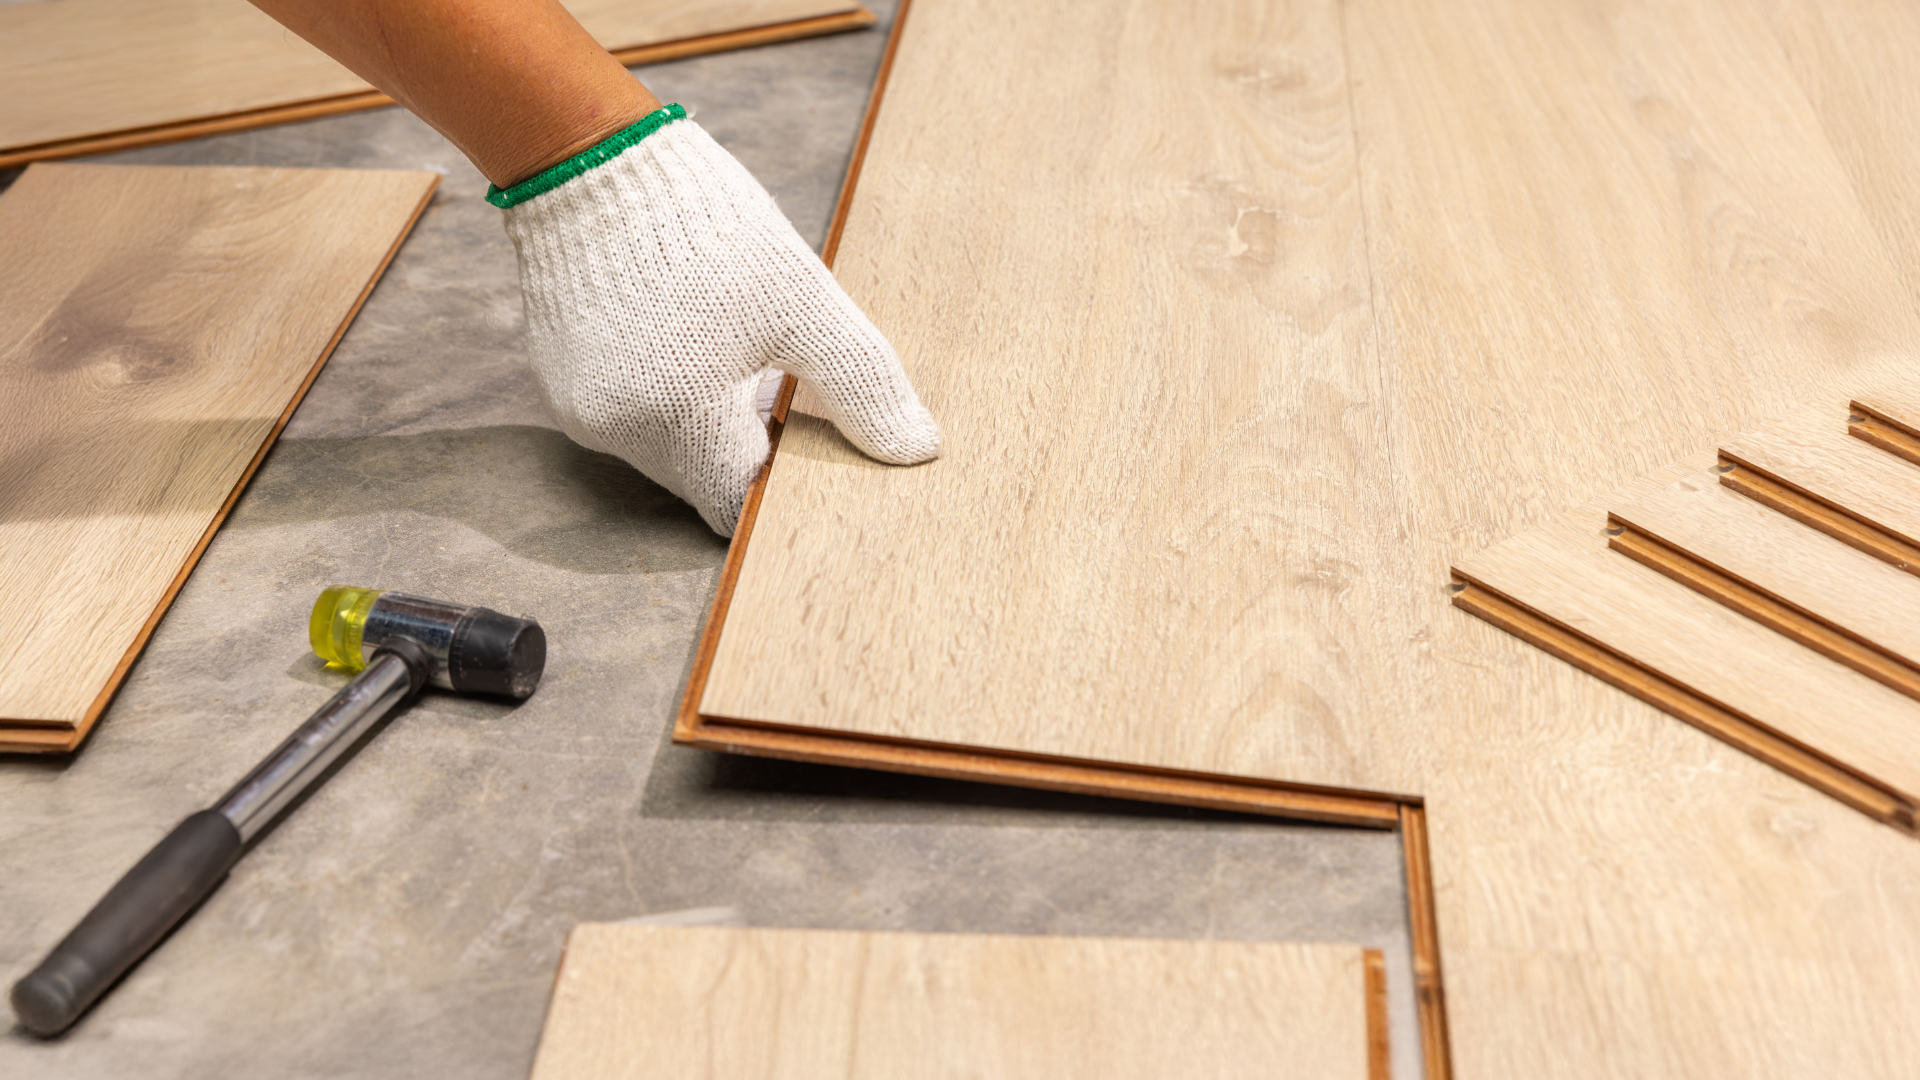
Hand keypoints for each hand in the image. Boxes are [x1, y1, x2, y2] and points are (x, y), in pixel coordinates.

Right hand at [496, 106, 940, 535]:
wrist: (591, 157)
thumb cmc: (705, 226)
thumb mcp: (802, 301)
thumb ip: (860, 381)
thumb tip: (916, 448)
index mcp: (678, 423)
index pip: (738, 502)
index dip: (780, 478)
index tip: (808, 439)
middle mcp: (614, 431)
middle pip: (699, 475)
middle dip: (744, 442)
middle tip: (778, 381)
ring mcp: (576, 407)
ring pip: (662, 444)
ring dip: (704, 416)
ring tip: (732, 350)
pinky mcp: (556, 377)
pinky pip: (624, 409)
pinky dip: (661, 390)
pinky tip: (685, 336)